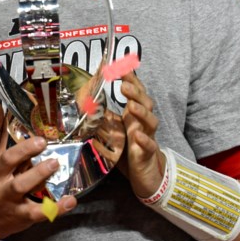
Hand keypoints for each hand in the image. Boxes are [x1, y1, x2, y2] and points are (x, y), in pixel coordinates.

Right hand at [0, 104, 76, 240]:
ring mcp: (13, 202)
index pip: (5, 158)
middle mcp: (1, 187)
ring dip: (41, 178)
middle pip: (14, 175)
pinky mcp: (24, 216)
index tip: (40, 138)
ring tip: (57, 165)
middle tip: (47, 148)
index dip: (22, 149)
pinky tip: (71, 201)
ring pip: (25, 192)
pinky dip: (56, 209)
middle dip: (30, 162)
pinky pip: (40, 213)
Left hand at [116, 71, 164, 199]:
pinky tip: (137, 135)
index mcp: (134, 115)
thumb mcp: (115, 132)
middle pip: (146, 103)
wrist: (145, 173)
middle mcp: (143, 123)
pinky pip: (149, 145)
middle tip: (124, 84)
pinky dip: (144, 139)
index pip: (136, 93)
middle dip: (136, 93)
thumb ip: (106, 118)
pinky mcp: (147, 154)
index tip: (121, 67)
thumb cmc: (130, 149)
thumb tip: (88, 105)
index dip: (131, 80)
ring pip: (151, 121)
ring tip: (131, 106)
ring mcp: (148, 137)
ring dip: (141, 112)